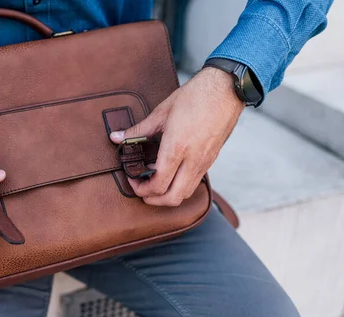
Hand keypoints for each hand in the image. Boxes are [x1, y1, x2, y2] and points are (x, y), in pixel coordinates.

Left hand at [109, 67, 244, 205]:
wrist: (226, 89)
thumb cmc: (195, 96)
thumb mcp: (161, 112)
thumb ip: (138, 130)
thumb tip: (116, 137)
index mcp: (177, 148)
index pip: (158, 184)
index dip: (141, 188)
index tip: (132, 179)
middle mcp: (192, 160)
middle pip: (173, 198)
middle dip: (153, 200)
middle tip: (141, 190)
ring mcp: (204, 162)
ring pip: (186, 194)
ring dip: (168, 195)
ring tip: (155, 182)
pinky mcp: (211, 159)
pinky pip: (194, 182)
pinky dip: (180, 185)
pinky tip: (171, 171)